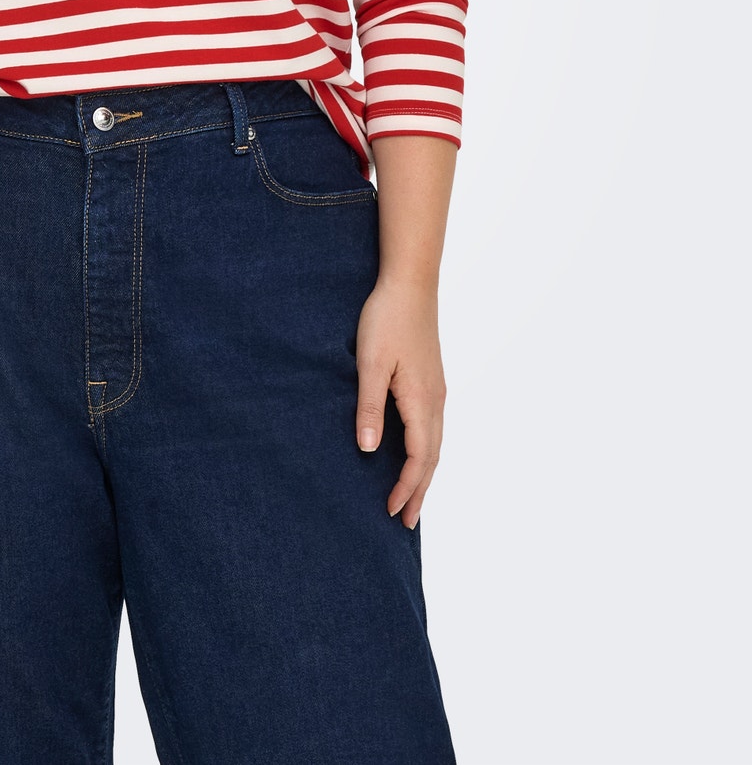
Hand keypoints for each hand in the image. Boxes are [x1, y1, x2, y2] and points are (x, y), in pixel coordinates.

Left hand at [354, 276, 445, 527]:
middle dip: (419, 491)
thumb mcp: (369, 364)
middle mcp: (436, 400)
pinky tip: (414, 452)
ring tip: (410, 496)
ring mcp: (437, 389)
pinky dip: (425, 451)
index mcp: (421, 401)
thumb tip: (369, 450)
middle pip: (432, 458)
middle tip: (405, 521)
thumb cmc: (386, 320)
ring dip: (424, 473)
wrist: (410, 284)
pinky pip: (433, 427)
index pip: (419, 459)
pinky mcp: (431, 380)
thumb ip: (369, 408)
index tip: (390, 512)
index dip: (406, 488)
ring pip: (435, 443)